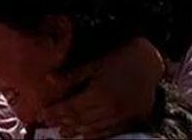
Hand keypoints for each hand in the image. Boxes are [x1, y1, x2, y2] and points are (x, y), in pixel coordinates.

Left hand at [40, 38, 162, 138]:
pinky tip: (85, 136)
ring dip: (77, 131)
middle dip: (62, 122)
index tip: (41, 114)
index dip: (55, 112)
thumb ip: (72, 75)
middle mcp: (111, 108)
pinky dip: (96, 135)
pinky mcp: (132, 119)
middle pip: (81, 119)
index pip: (71, 108)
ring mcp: (122, 116)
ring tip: (62, 132)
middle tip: (47, 123)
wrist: (149, 62)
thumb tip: (48, 79)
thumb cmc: (119, 59)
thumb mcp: (94, 63)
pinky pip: (111, 131)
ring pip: (94, 128)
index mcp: (99, 93)